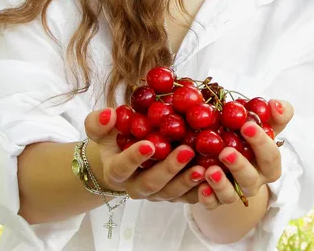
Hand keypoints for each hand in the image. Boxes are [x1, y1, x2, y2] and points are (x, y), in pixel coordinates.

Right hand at [84, 108, 205, 203]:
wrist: (126, 156)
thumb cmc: (116, 137)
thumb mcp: (102, 128)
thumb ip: (99, 122)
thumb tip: (108, 114)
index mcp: (116, 172)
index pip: (122, 168)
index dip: (134, 158)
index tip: (149, 144)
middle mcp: (136, 187)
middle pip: (151, 184)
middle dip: (169, 169)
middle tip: (185, 150)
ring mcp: (157, 194)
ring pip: (172, 193)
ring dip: (188, 181)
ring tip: (203, 167)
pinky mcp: (175, 195)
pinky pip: (189, 197)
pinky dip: (202, 190)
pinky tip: (215, 176)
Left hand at [197, 99, 293, 209]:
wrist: (227, 149)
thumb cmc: (247, 133)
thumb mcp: (262, 121)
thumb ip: (276, 112)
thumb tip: (275, 105)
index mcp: (268, 164)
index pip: (271, 156)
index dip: (261, 143)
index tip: (247, 126)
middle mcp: (253, 181)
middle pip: (250, 179)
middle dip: (239, 166)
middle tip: (225, 152)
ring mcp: (234, 192)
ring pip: (230, 195)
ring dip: (221, 185)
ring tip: (209, 170)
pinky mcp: (215, 199)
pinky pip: (211, 204)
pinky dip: (207, 198)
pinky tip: (200, 187)